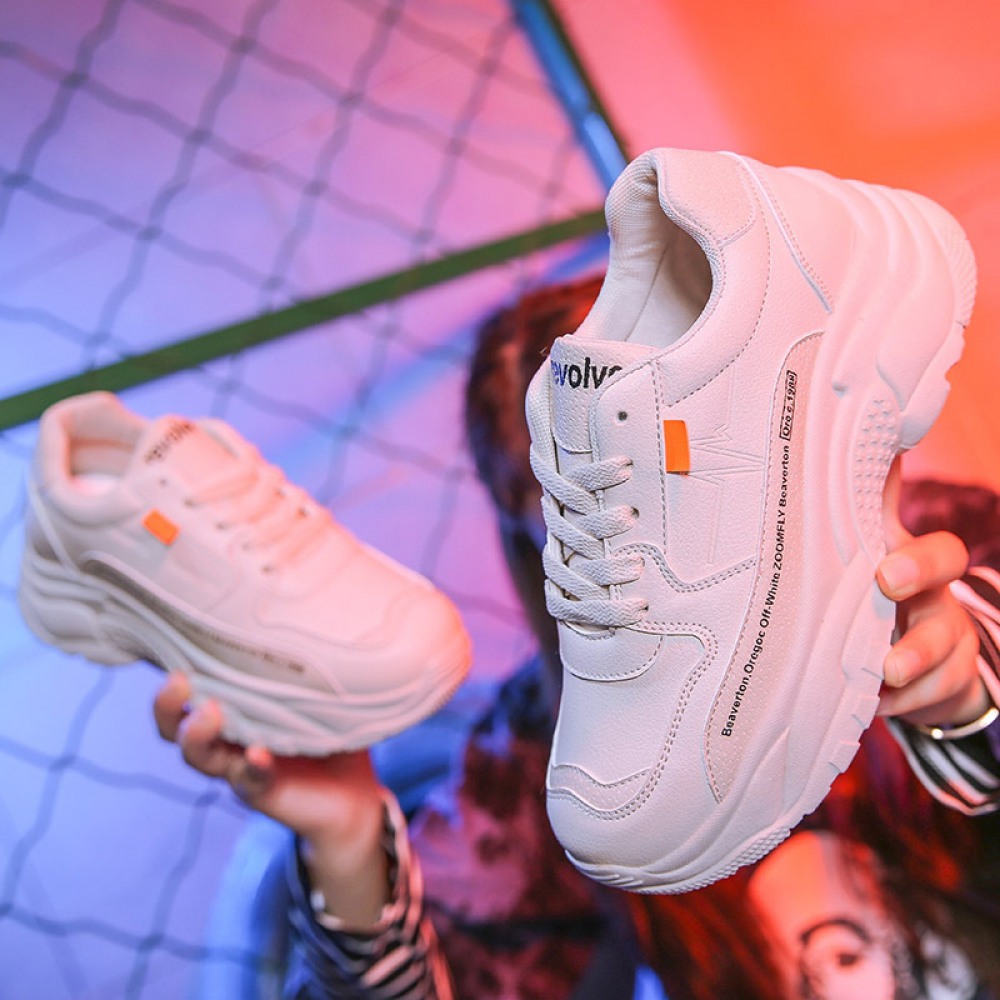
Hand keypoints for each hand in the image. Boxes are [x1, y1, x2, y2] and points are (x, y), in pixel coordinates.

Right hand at [154, 672, 389, 925]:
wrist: (350, 795)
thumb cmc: (330, 734)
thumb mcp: (316, 695)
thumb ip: (305, 670)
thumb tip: (313, 624)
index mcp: (233, 709)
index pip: (189, 693)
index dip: (175, 676)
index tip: (177, 650)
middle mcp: (226, 738)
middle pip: (176, 727)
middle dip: (167, 705)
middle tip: (178, 681)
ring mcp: (238, 766)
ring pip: (199, 756)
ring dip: (198, 735)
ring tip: (211, 714)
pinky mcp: (260, 790)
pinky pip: (249, 778)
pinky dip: (253, 765)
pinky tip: (258, 754)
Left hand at [876, 458, 987, 726]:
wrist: (909, 656)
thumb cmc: (874, 590)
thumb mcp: (866, 549)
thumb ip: (864, 503)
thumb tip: (854, 435)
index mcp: (910, 562)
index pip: (935, 550)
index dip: (917, 560)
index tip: (884, 575)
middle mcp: (936, 596)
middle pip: (946, 589)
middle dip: (919, 596)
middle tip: (886, 599)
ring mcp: (946, 639)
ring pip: (944, 648)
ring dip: (912, 661)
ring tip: (881, 673)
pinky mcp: (944, 682)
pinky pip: (930, 695)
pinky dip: (901, 701)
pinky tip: (874, 705)